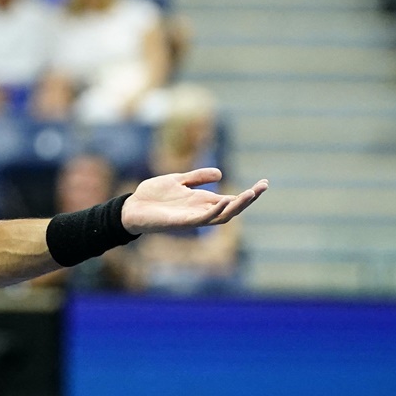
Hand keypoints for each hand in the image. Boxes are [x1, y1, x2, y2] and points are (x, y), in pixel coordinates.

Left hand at [121, 168, 267, 235]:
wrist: (130, 208)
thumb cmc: (152, 196)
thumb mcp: (177, 180)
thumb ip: (197, 177)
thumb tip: (220, 173)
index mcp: (201, 201)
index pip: (231, 199)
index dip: (248, 193)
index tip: (264, 183)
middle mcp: (201, 211)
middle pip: (232, 208)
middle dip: (248, 199)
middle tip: (262, 187)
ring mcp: (193, 218)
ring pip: (222, 215)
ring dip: (237, 205)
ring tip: (250, 194)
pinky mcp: (181, 222)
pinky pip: (202, 219)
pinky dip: (215, 211)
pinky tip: (224, 201)